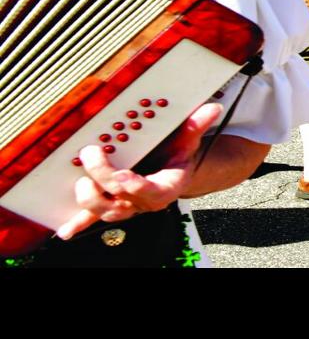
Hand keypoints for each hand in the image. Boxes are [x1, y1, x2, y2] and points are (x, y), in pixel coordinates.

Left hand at [57, 103, 222, 240]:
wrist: (170, 173)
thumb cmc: (176, 156)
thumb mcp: (187, 140)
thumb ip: (196, 126)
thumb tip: (212, 108)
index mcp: (166, 186)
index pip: (151, 191)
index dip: (133, 186)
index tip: (120, 176)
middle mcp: (145, 201)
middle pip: (121, 197)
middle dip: (102, 178)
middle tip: (91, 154)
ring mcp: (128, 206)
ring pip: (106, 211)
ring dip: (90, 199)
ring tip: (81, 181)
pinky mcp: (112, 206)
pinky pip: (94, 219)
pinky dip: (79, 224)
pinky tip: (65, 230)